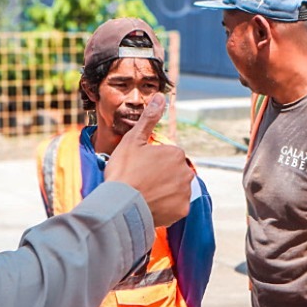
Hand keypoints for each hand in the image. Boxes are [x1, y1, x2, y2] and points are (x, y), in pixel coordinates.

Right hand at [105, 94, 191, 228]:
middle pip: (174, 172)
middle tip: (141, 182)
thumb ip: (149, 119)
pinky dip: (166, 206)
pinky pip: (176, 206)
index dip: (152, 162)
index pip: (167, 156)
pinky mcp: (182, 210)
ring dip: (165, 191)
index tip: (139, 169)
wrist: (120, 205)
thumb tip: (160, 96)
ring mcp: (185, 192)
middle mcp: (185, 172)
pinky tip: (151, 205)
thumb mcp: (133, 140)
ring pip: (176, 189)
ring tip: (145, 194)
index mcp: (176, 153)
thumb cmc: (124, 171)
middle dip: (161, 176)